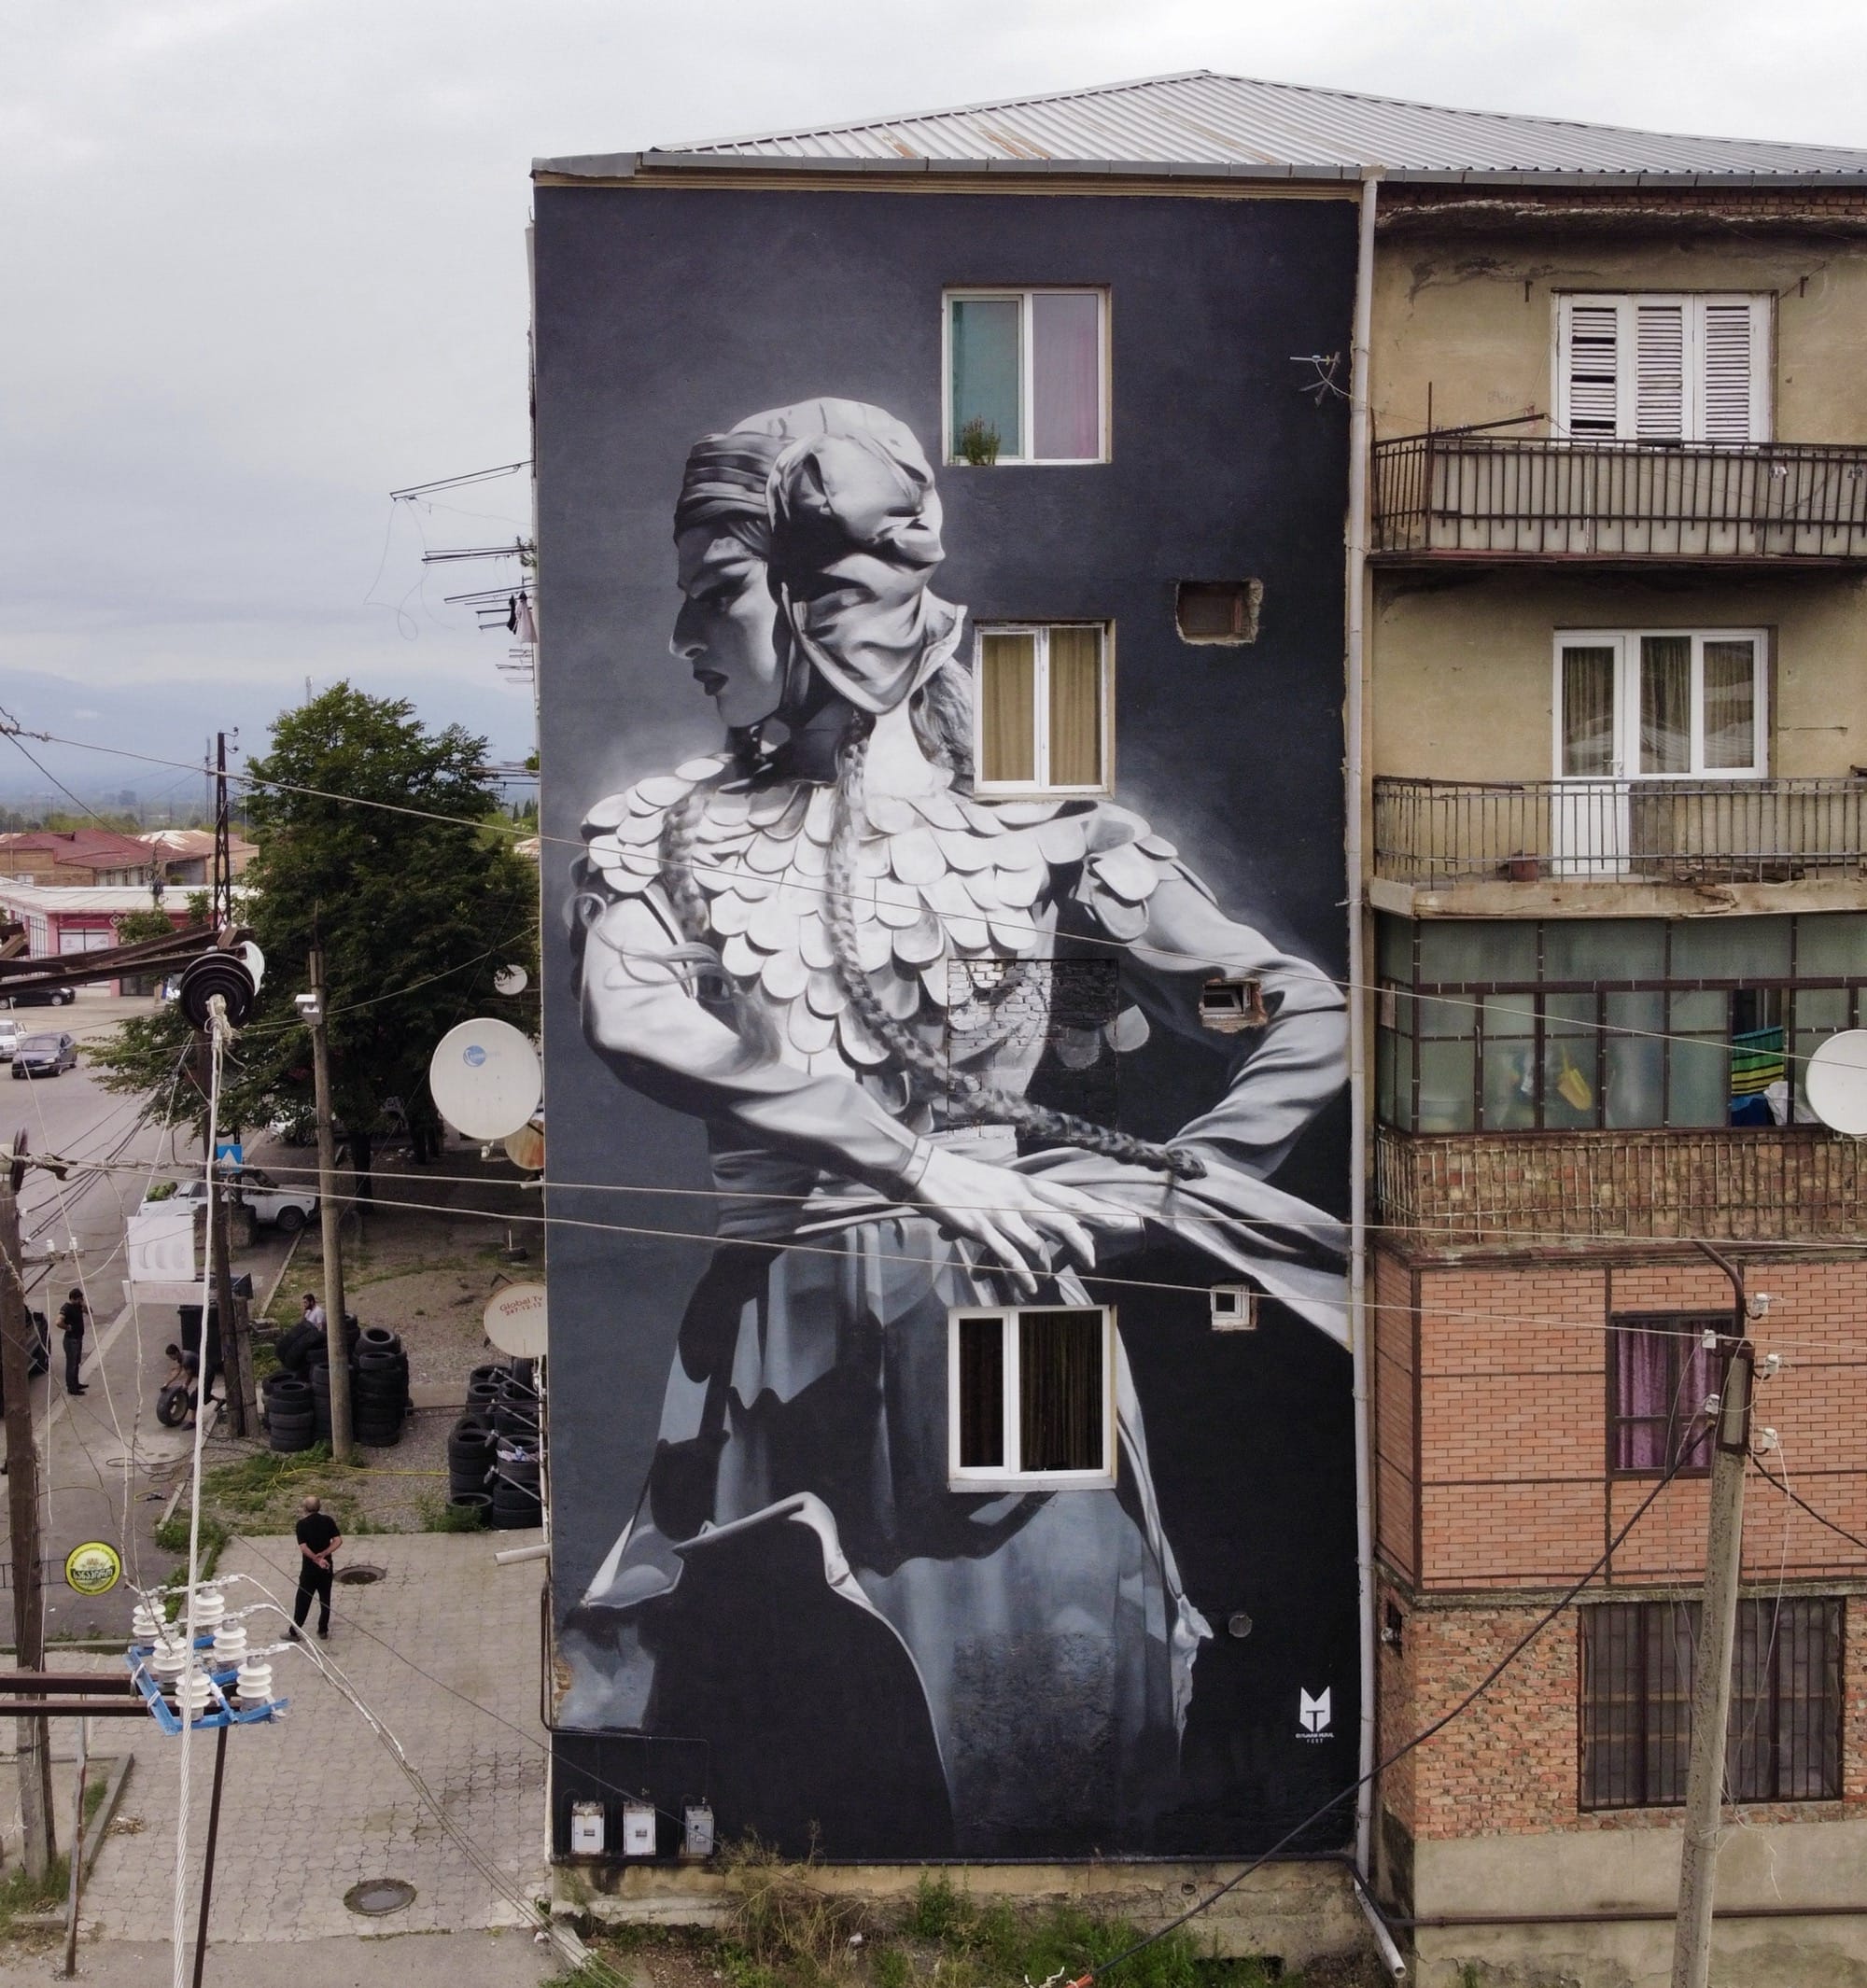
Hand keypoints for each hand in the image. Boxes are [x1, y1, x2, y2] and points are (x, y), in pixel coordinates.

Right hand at [899, 1146, 1136, 1297]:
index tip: (1120, 1220)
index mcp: (1025, 1183)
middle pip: (1062, 1218)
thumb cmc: (965, 1177)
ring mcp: (1001, 1212)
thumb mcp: (1000, 1182)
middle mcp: (1019, 1196)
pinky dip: (1022, 1273)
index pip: (1068, 1197)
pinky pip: (1008, 1254)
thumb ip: (1022, 1197)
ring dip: (1048, 1264)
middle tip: (1094, 1260)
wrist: (928, 1170)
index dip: (1095, 1210)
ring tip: (1054, 1280)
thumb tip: (1042, 1212)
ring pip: (1036, 1241)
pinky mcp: (981, 1227)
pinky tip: (1030, 1287)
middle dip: (1083, 1239)